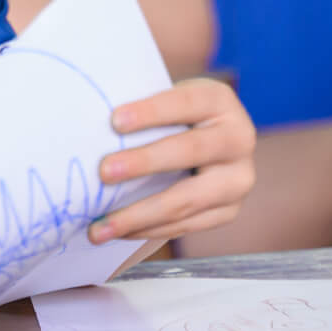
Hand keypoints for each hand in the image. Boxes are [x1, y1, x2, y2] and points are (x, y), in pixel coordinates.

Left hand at [87, 77, 255, 243]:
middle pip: (190, 150)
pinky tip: (120, 231)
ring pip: (187, 199)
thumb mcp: (167, 99)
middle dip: (144, 162)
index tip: (114, 121)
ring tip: (100, 226)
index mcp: (220, 101)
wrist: (212, 139)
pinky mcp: (229, 211)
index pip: (185, 103)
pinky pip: (187, 224)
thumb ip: (142, 109)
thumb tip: (92, 126)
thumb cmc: (174, 116)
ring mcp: (238, 179)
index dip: (151, 112)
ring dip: (138, 214)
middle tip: (104, 172)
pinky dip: (149, 229)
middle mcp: (239, 139)